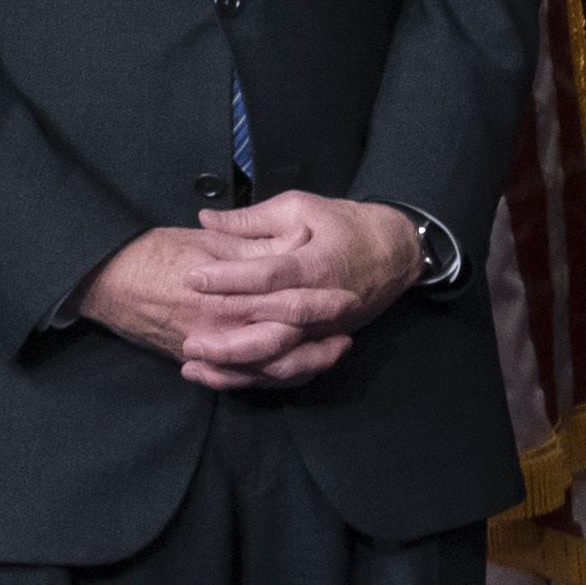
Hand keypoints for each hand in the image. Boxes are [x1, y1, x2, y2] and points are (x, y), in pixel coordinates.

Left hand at [145, 193, 421, 388]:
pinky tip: (218, 374)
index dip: (230, 278)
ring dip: (237, 363)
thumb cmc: (346, 224)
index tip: (192, 277)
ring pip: (281, 356)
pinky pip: (288, 368)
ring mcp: (327, 328)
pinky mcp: (324, 342)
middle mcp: (325, 303)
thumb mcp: (301, 208)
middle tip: (187, 332)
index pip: (270, 276)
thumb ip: (252, 219)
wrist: (398, 252)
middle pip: (274, 324)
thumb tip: (206, 220)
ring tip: (194, 360)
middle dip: (229, 331)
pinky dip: (254, 376)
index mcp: (319, 265)